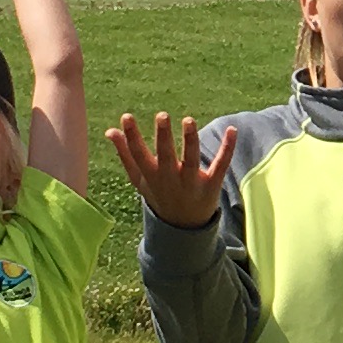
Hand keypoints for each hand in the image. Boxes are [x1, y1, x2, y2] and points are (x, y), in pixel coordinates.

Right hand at [104, 111, 238, 227]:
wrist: (183, 226)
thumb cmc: (159, 194)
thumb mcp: (139, 179)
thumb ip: (125, 154)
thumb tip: (109, 130)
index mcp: (150, 175)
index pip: (138, 154)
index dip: (131, 136)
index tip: (126, 117)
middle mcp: (169, 178)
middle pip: (165, 156)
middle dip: (163, 136)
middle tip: (162, 116)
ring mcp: (191, 182)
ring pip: (191, 159)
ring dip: (190, 139)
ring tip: (188, 120)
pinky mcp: (211, 184)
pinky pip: (220, 165)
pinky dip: (227, 148)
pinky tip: (232, 130)